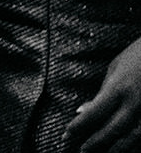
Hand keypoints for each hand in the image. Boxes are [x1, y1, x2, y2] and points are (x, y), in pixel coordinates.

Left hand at [67, 36, 140, 151]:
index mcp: (118, 89)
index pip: (93, 114)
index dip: (78, 128)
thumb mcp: (114, 69)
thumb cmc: (138, 57)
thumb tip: (83, 111)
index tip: (66, 137)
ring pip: (132, 139)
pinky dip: (135, 145)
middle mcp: (135, 104)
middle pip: (111, 132)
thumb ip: (101, 93)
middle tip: (81, 152)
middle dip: (95, 144)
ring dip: (116, 149)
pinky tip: (126, 149)